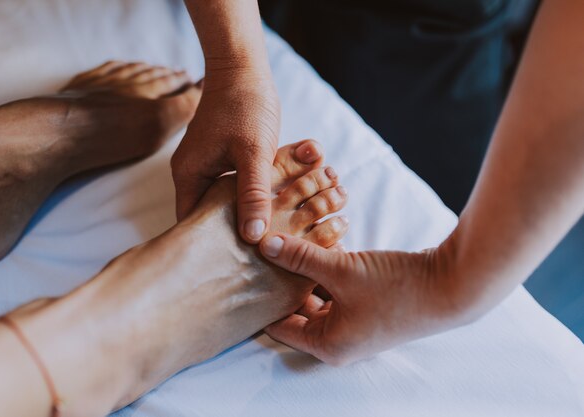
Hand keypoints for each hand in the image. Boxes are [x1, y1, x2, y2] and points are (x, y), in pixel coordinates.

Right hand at [172, 69, 285, 242]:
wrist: (244, 69)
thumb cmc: (245, 105)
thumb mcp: (254, 151)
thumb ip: (253, 194)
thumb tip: (254, 237)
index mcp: (189, 175)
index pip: (191, 225)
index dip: (211, 247)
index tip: (237, 265)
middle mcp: (194, 175)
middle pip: (208, 218)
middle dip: (233, 234)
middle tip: (258, 257)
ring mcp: (209, 168)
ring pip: (225, 204)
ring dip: (247, 214)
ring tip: (270, 237)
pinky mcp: (225, 161)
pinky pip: (237, 188)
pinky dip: (254, 197)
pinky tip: (274, 208)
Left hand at [259, 233, 469, 364]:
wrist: (450, 286)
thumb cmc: (396, 288)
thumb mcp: (341, 269)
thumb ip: (300, 257)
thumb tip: (264, 244)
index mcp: (328, 345)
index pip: (280, 327)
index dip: (262, 302)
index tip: (245, 277)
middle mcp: (340, 341)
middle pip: (298, 312)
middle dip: (283, 284)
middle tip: (262, 258)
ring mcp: (355, 325)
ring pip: (318, 298)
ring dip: (306, 275)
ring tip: (285, 248)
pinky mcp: (368, 307)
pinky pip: (336, 291)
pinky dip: (326, 273)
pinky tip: (318, 247)